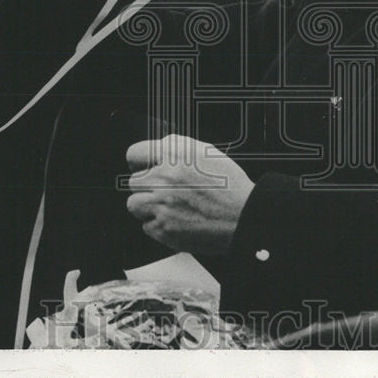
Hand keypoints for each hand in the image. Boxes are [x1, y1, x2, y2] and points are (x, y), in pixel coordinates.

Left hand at [125, 134, 254, 254]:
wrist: (244, 216)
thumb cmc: (230, 185)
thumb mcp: (206, 151)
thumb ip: (177, 147)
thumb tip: (158, 151)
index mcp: (173, 155)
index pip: (135, 153)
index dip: (140, 161)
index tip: (143, 166)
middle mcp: (163, 178)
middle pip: (133, 182)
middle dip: (147, 186)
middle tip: (165, 190)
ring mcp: (161, 206)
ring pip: (134, 205)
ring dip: (148, 206)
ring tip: (169, 207)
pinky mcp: (163, 229)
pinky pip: (147, 226)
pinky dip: (159, 225)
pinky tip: (178, 220)